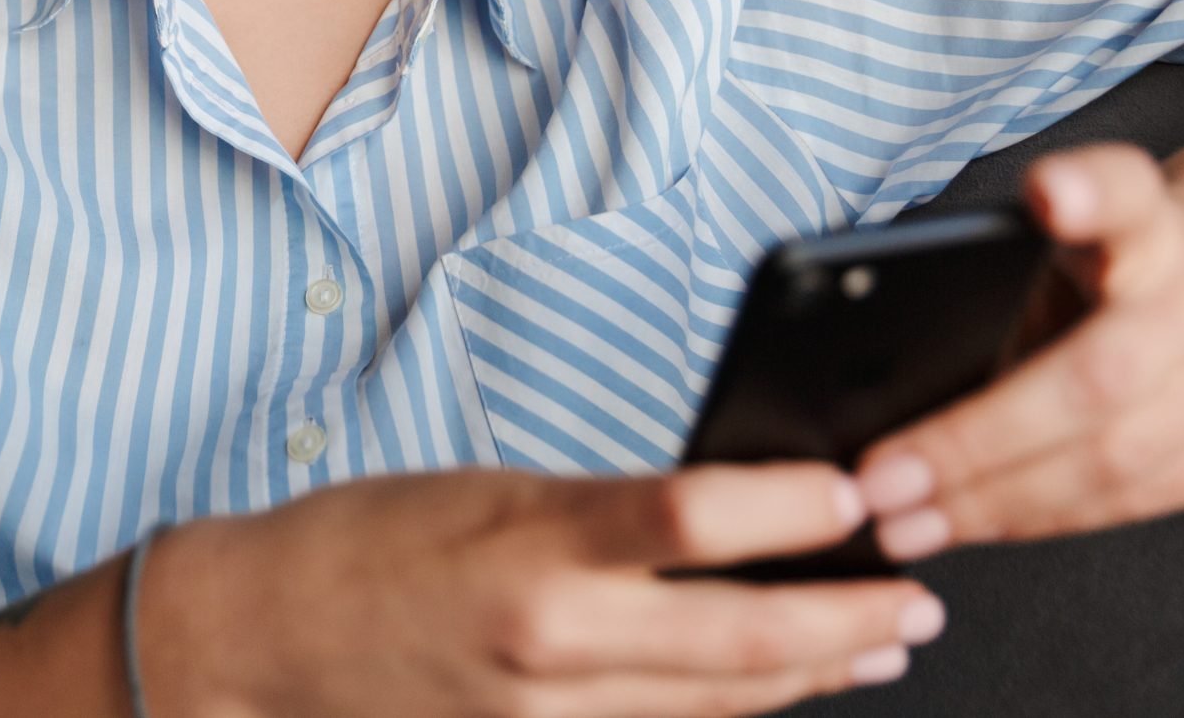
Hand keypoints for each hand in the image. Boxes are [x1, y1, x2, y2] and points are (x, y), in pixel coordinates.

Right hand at [141, 462, 947, 717]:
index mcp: (530, 542)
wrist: (265, 637)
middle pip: (741, 639)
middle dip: (849, 620)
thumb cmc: (364, 541)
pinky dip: (737, 708)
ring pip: (721, 702)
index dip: (796, 510)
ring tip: (882, 643)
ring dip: (817, 673)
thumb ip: (600, 509)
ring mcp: (548, 711)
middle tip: (918, 596)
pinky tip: (782, 687)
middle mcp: (549, 635)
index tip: (857, 490)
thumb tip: (721, 509)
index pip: (694, 518)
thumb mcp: (486, 487)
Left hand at [854, 143, 1183, 558]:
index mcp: (1154, 218)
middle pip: (1096, 376)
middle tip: (881, 480)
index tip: (1048, 193)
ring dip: (994, 503)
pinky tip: (974, 524)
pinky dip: (1041, 519)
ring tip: (907, 521)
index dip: (1091, 192)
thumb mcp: (1056, 248)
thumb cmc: (1109, 269)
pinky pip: (1137, 501)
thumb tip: (869, 376)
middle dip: (972, 442)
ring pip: (1114, 459)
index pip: (1128, 189)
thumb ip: (993, 285)